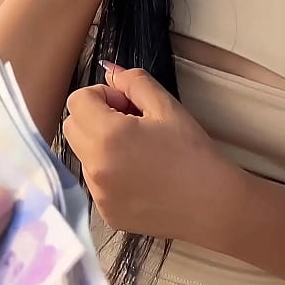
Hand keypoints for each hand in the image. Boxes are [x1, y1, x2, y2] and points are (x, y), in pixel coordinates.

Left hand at [63, 62, 242, 241]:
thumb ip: (133, 82)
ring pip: (83, 154)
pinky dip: (110, 172)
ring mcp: (98, 194)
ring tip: (139, 150)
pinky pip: (95, 182)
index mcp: (107, 135)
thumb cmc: (193, 153)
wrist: (212, 205)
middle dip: (94, 116)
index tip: (126, 104)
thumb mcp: (166, 106)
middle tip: (130, 122)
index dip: (101, 95)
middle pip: (72, 126)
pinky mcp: (106, 213)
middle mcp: (95, 167)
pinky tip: (141, 175)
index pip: (77, 100)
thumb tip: (109, 71)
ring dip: (101, 144)